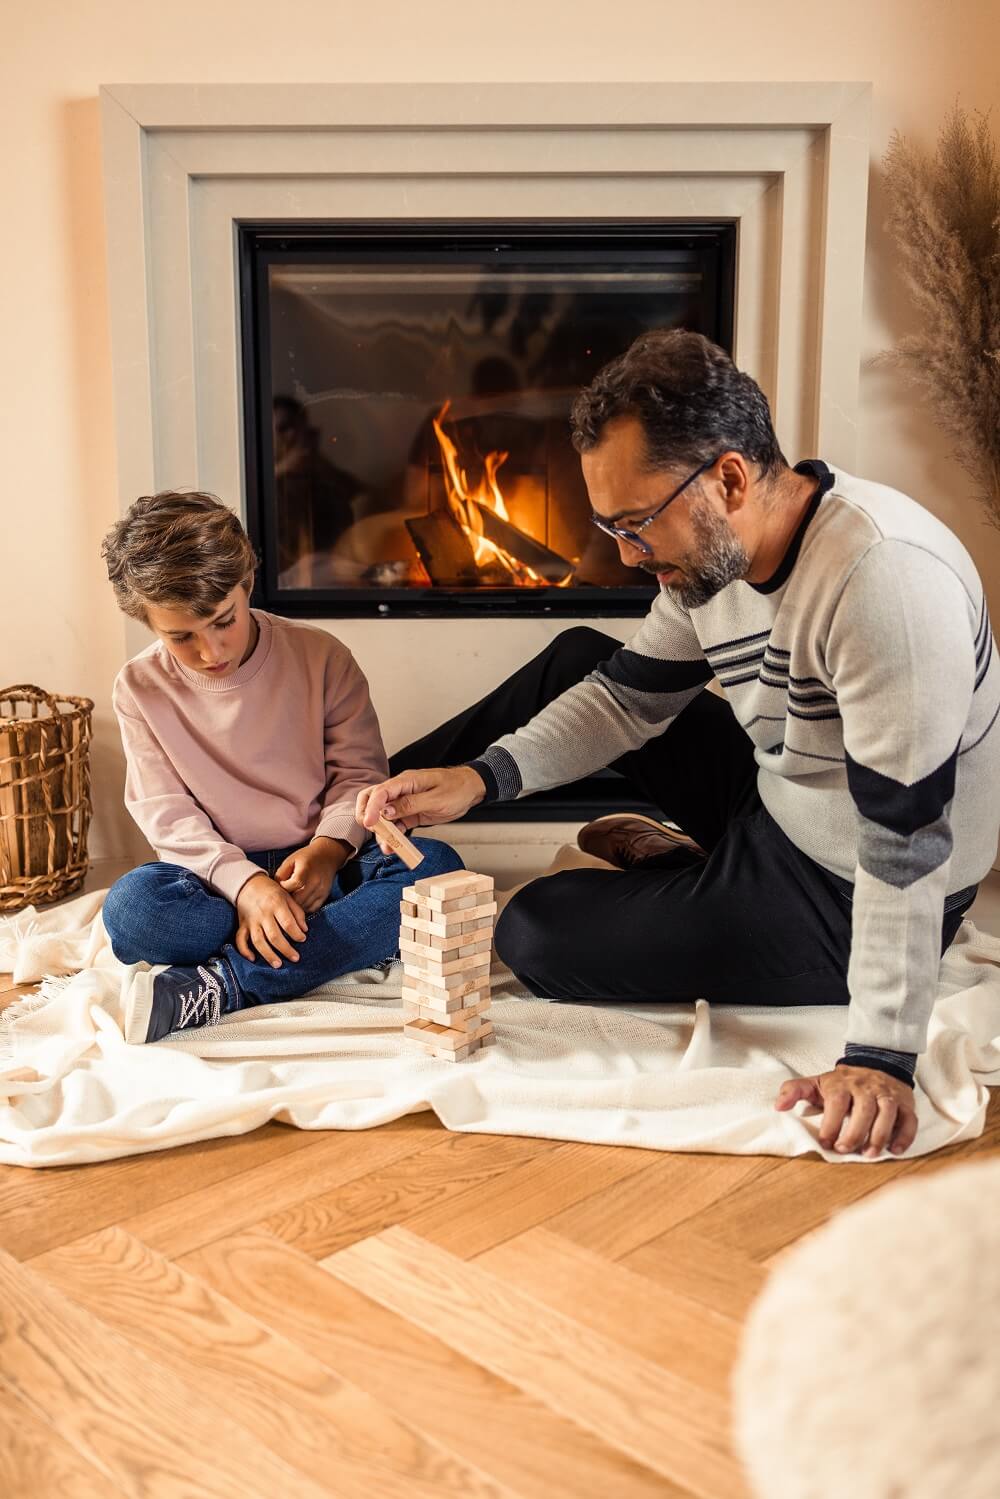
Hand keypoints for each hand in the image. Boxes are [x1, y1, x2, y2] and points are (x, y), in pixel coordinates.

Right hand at [234, 873, 307, 967]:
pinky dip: (245, 950)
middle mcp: (263, 914)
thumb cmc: (271, 891)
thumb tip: (304, 930)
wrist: (248, 884)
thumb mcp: (287, 896)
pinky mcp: (242, 925)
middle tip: (295, 958)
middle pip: (273, 935)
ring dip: (268, 954)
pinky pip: (240, 939)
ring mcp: (251, 921)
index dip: (296, 933)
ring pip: (258, 941)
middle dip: (285, 949)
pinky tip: (253, 959)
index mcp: (276, 904)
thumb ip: (297, 912)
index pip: (287, 922)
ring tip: (278, 965)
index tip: (303, 940)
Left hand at [275, 838, 350, 913]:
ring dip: (295, 905)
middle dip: (288, 899)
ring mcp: (321, 890)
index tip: (281, 885)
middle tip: (283, 896)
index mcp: (306, 870)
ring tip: (290, 898)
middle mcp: (315, 882)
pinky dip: (304, 907)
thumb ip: (281, 874)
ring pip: (304, 906)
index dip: (284, 887)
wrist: (327, 856)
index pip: (293, 884)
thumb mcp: (290, 860)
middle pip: (298, 899)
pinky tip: (299, 901)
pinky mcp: (324, 896)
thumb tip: (275, 890)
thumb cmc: (306, 857)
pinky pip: (312, 908)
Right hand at [356, 767, 485, 846]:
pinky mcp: (410, 813)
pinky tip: (394, 846)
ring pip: (383, 816)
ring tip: (387, 847)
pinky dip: (393, 836)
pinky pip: (396, 824)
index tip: (369, 823)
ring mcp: (404, 802)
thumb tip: (387, 810)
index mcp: (406, 781)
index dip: (372, 808)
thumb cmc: (457, 788)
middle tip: (372, 831)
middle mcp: (401, 790)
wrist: (471, 790)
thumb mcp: (436, 798)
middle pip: (372, 799)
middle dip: (367, 815)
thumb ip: (410, 804)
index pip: (381, 792)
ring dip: (382, 831)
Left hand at [775, 1065, 917, 1157]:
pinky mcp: (905, 1103)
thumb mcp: (816, 1082)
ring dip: (879, 1135)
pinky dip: (904, 1135)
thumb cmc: (842, 1082)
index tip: (825, 1141)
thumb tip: (777, 1106)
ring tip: (870, 1154)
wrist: (877, 1062)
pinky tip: (894, 1150)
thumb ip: (794, 1091)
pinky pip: (909, 1119)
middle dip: (854, 1132)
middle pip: (863, 1109)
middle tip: (844, 1149)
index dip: (831, 1122)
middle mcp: (866, 1088)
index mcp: (842, 1084)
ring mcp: (887, 1095)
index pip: (836, 1102)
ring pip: (887, 1113)